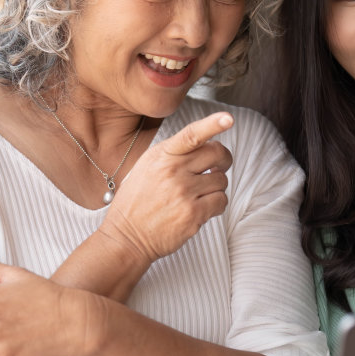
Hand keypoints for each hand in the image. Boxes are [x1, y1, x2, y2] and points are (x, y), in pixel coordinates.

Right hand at [98, 112, 234, 263]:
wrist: (127, 236)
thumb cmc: (136, 203)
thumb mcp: (146, 168)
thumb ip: (172, 154)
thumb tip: (203, 143)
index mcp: (161, 156)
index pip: (191, 135)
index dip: (212, 124)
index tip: (228, 119)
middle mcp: (173, 171)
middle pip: (217, 154)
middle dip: (223, 160)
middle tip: (218, 167)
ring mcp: (184, 192)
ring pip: (222, 180)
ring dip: (216, 187)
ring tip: (199, 194)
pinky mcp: (193, 214)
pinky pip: (221, 201)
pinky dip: (216, 204)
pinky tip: (202, 208)